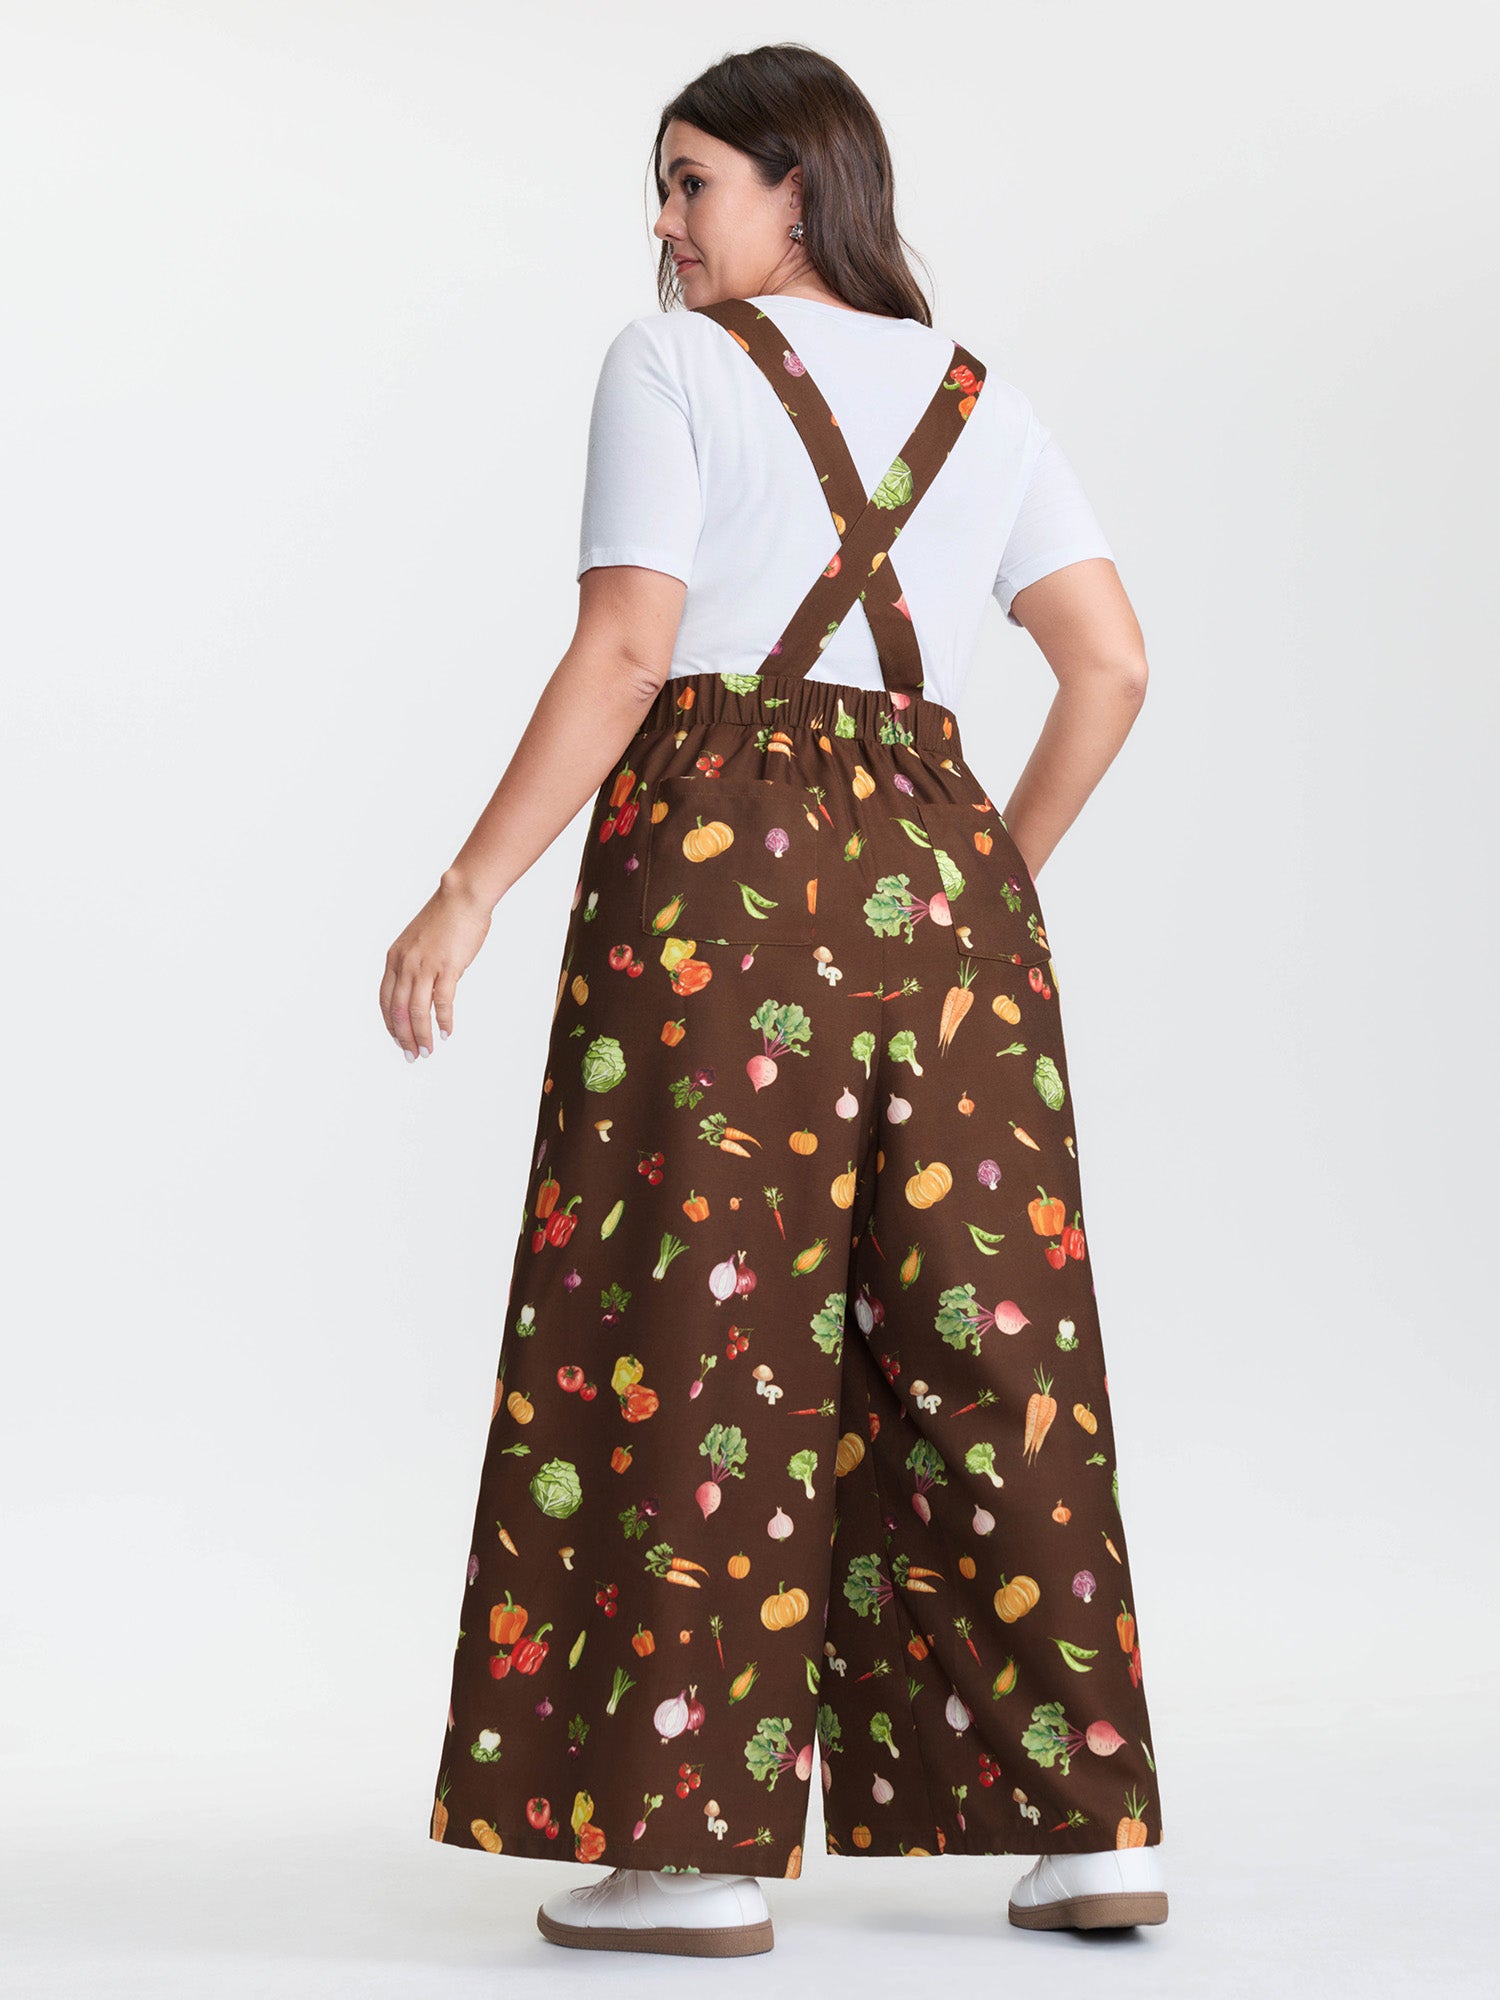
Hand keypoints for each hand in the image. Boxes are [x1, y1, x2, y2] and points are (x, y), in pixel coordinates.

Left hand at [381, 873, 492, 1059]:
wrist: (461, 897)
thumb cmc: (445, 917)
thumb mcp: (418, 942)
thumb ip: (415, 964)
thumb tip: (424, 989)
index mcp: (395, 958)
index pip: (386, 1000)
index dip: (390, 1024)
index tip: (398, 1040)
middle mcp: (405, 964)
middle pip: (399, 1010)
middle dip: (404, 1037)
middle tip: (412, 1055)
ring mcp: (425, 966)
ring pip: (417, 1010)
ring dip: (421, 1035)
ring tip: (427, 1051)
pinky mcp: (447, 967)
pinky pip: (442, 1002)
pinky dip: (443, 1020)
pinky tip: (446, 1032)